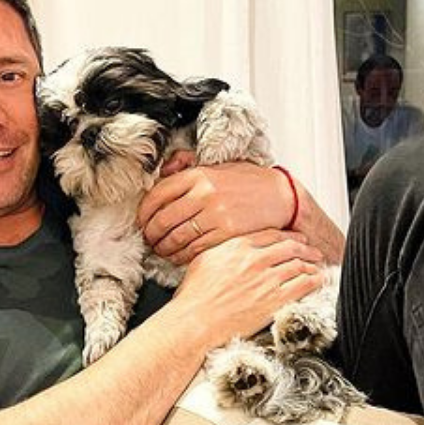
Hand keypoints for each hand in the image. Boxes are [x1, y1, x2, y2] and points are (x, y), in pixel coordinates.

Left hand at [138, 162, 292, 264]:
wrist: (281, 196)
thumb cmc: (248, 182)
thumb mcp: (217, 167)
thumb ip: (188, 169)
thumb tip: (162, 171)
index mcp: (198, 175)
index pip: (157, 195)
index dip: (144, 212)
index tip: (142, 221)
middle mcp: (204, 193)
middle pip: (163, 219)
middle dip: (151, 234)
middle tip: (149, 240)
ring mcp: (215, 214)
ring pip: (176, 237)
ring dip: (164, 248)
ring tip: (161, 250)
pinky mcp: (226, 233)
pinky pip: (195, 249)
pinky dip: (182, 256)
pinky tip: (179, 257)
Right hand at [167, 229, 324, 343]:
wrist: (195, 321)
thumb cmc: (193, 297)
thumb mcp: (203, 262)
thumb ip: (222, 251)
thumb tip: (230, 249)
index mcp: (237, 247)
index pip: (270, 235)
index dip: (287, 236)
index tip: (294, 239)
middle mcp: (254, 260)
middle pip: (289, 247)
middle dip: (305, 247)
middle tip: (312, 250)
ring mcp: (266, 280)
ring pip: (298, 264)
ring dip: (312, 264)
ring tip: (318, 266)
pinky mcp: (275, 300)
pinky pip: (303, 285)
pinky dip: (314, 280)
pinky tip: (319, 280)